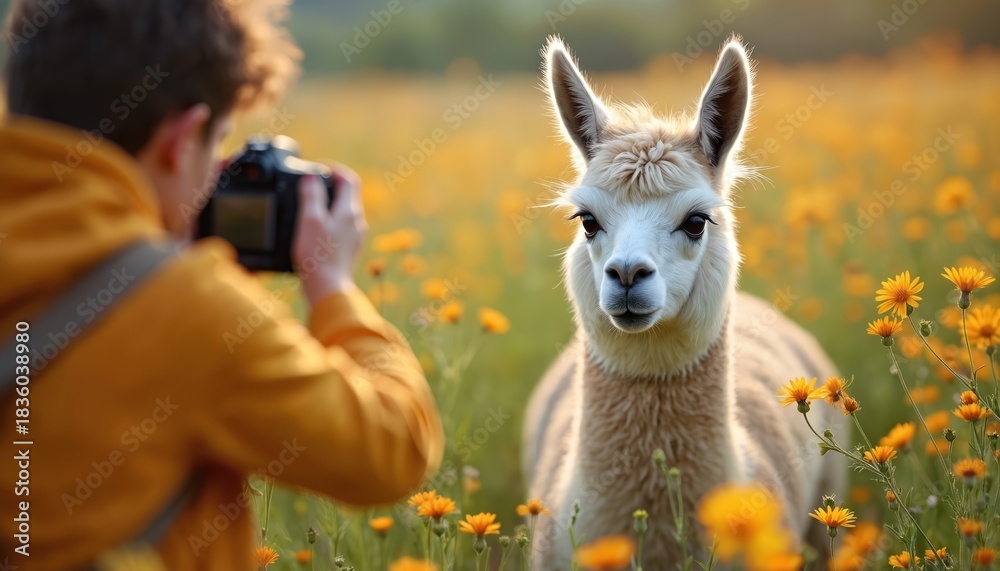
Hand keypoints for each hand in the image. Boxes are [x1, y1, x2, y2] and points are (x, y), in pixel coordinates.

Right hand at [293, 165, 366, 305]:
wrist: (328, 288)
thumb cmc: (318, 255)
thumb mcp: (310, 219)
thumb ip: (312, 195)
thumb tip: (313, 178)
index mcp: (349, 211)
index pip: (349, 179)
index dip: (335, 169)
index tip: (319, 168)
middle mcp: (356, 222)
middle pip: (347, 195)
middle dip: (330, 186)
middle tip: (310, 185)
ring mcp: (354, 237)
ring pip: (343, 212)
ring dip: (328, 205)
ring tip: (308, 206)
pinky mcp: (347, 250)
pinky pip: (340, 228)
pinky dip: (328, 222)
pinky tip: (313, 230)